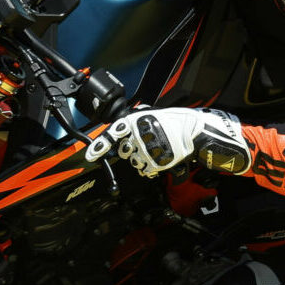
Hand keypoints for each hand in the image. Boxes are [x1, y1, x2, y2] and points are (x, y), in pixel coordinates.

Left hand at [85, 107, 251, 176]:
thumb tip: (116, 130)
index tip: (90, 156)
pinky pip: (145, 170)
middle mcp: (139, 136)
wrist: (194, 131)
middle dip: (130, 150)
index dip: (100, 146)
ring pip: (134, 162)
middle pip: (123, 152)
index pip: (113, 134)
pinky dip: (150, 166)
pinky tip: (161, 156)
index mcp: (136, 121)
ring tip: (157, 148)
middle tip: (145, 143)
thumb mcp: (152, 114)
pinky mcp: (156, 162)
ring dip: (142, 158)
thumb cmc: (173, 122)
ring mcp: (148, 150)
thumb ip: (134, 123)